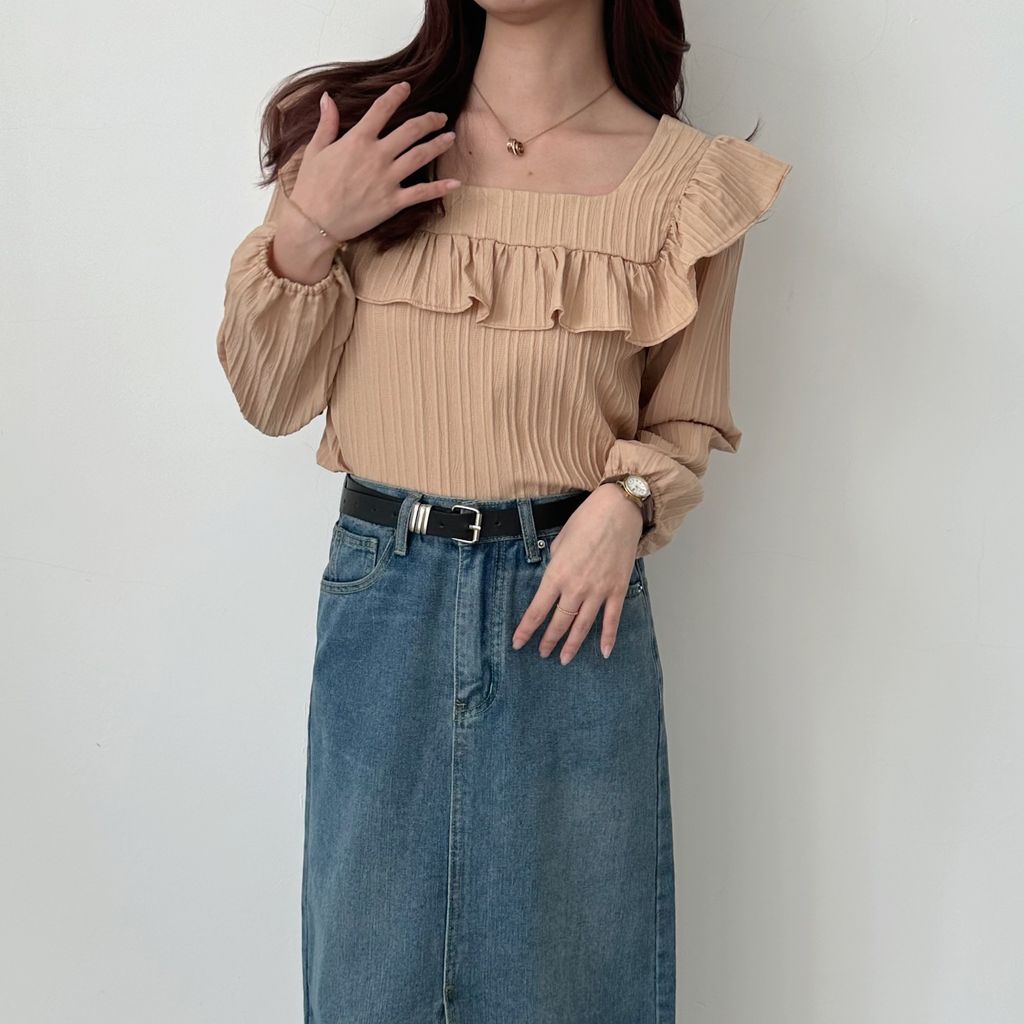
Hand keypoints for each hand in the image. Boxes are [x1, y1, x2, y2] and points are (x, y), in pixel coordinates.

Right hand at [289, 81, 461, 244]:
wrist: (315, 222)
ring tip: (450, 138)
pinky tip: (456, 183)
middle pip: (410, 130)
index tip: (406, 87)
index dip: (396, 95)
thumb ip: (326, 123)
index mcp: (357, 140)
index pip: (382, 109)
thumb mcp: (315, 150)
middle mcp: (377, 156)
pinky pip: (421, 193)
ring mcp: (387, 179)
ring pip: (420, 156)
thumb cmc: (312, 187)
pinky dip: (440, 188)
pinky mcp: (393, 202)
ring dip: (438, 145)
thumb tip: (327, 98)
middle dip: (429, 120)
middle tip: (440, 117)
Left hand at [511, 483, 644, 664]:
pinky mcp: (617, 589)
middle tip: (542, 653)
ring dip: (572, 645)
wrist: (618, 511)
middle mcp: (576, 587)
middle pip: (559, 622)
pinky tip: (603, 652)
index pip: (537, 610)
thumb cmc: (586, 520)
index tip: (518, 643)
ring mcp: (599, 591)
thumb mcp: (560, 541)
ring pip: (583, 626)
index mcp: (557, 574)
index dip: (526, 630)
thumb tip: (555, 579)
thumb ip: (556, 565)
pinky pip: (612, 619)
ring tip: (565, 658)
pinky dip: (607, 637)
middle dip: (549, 640)